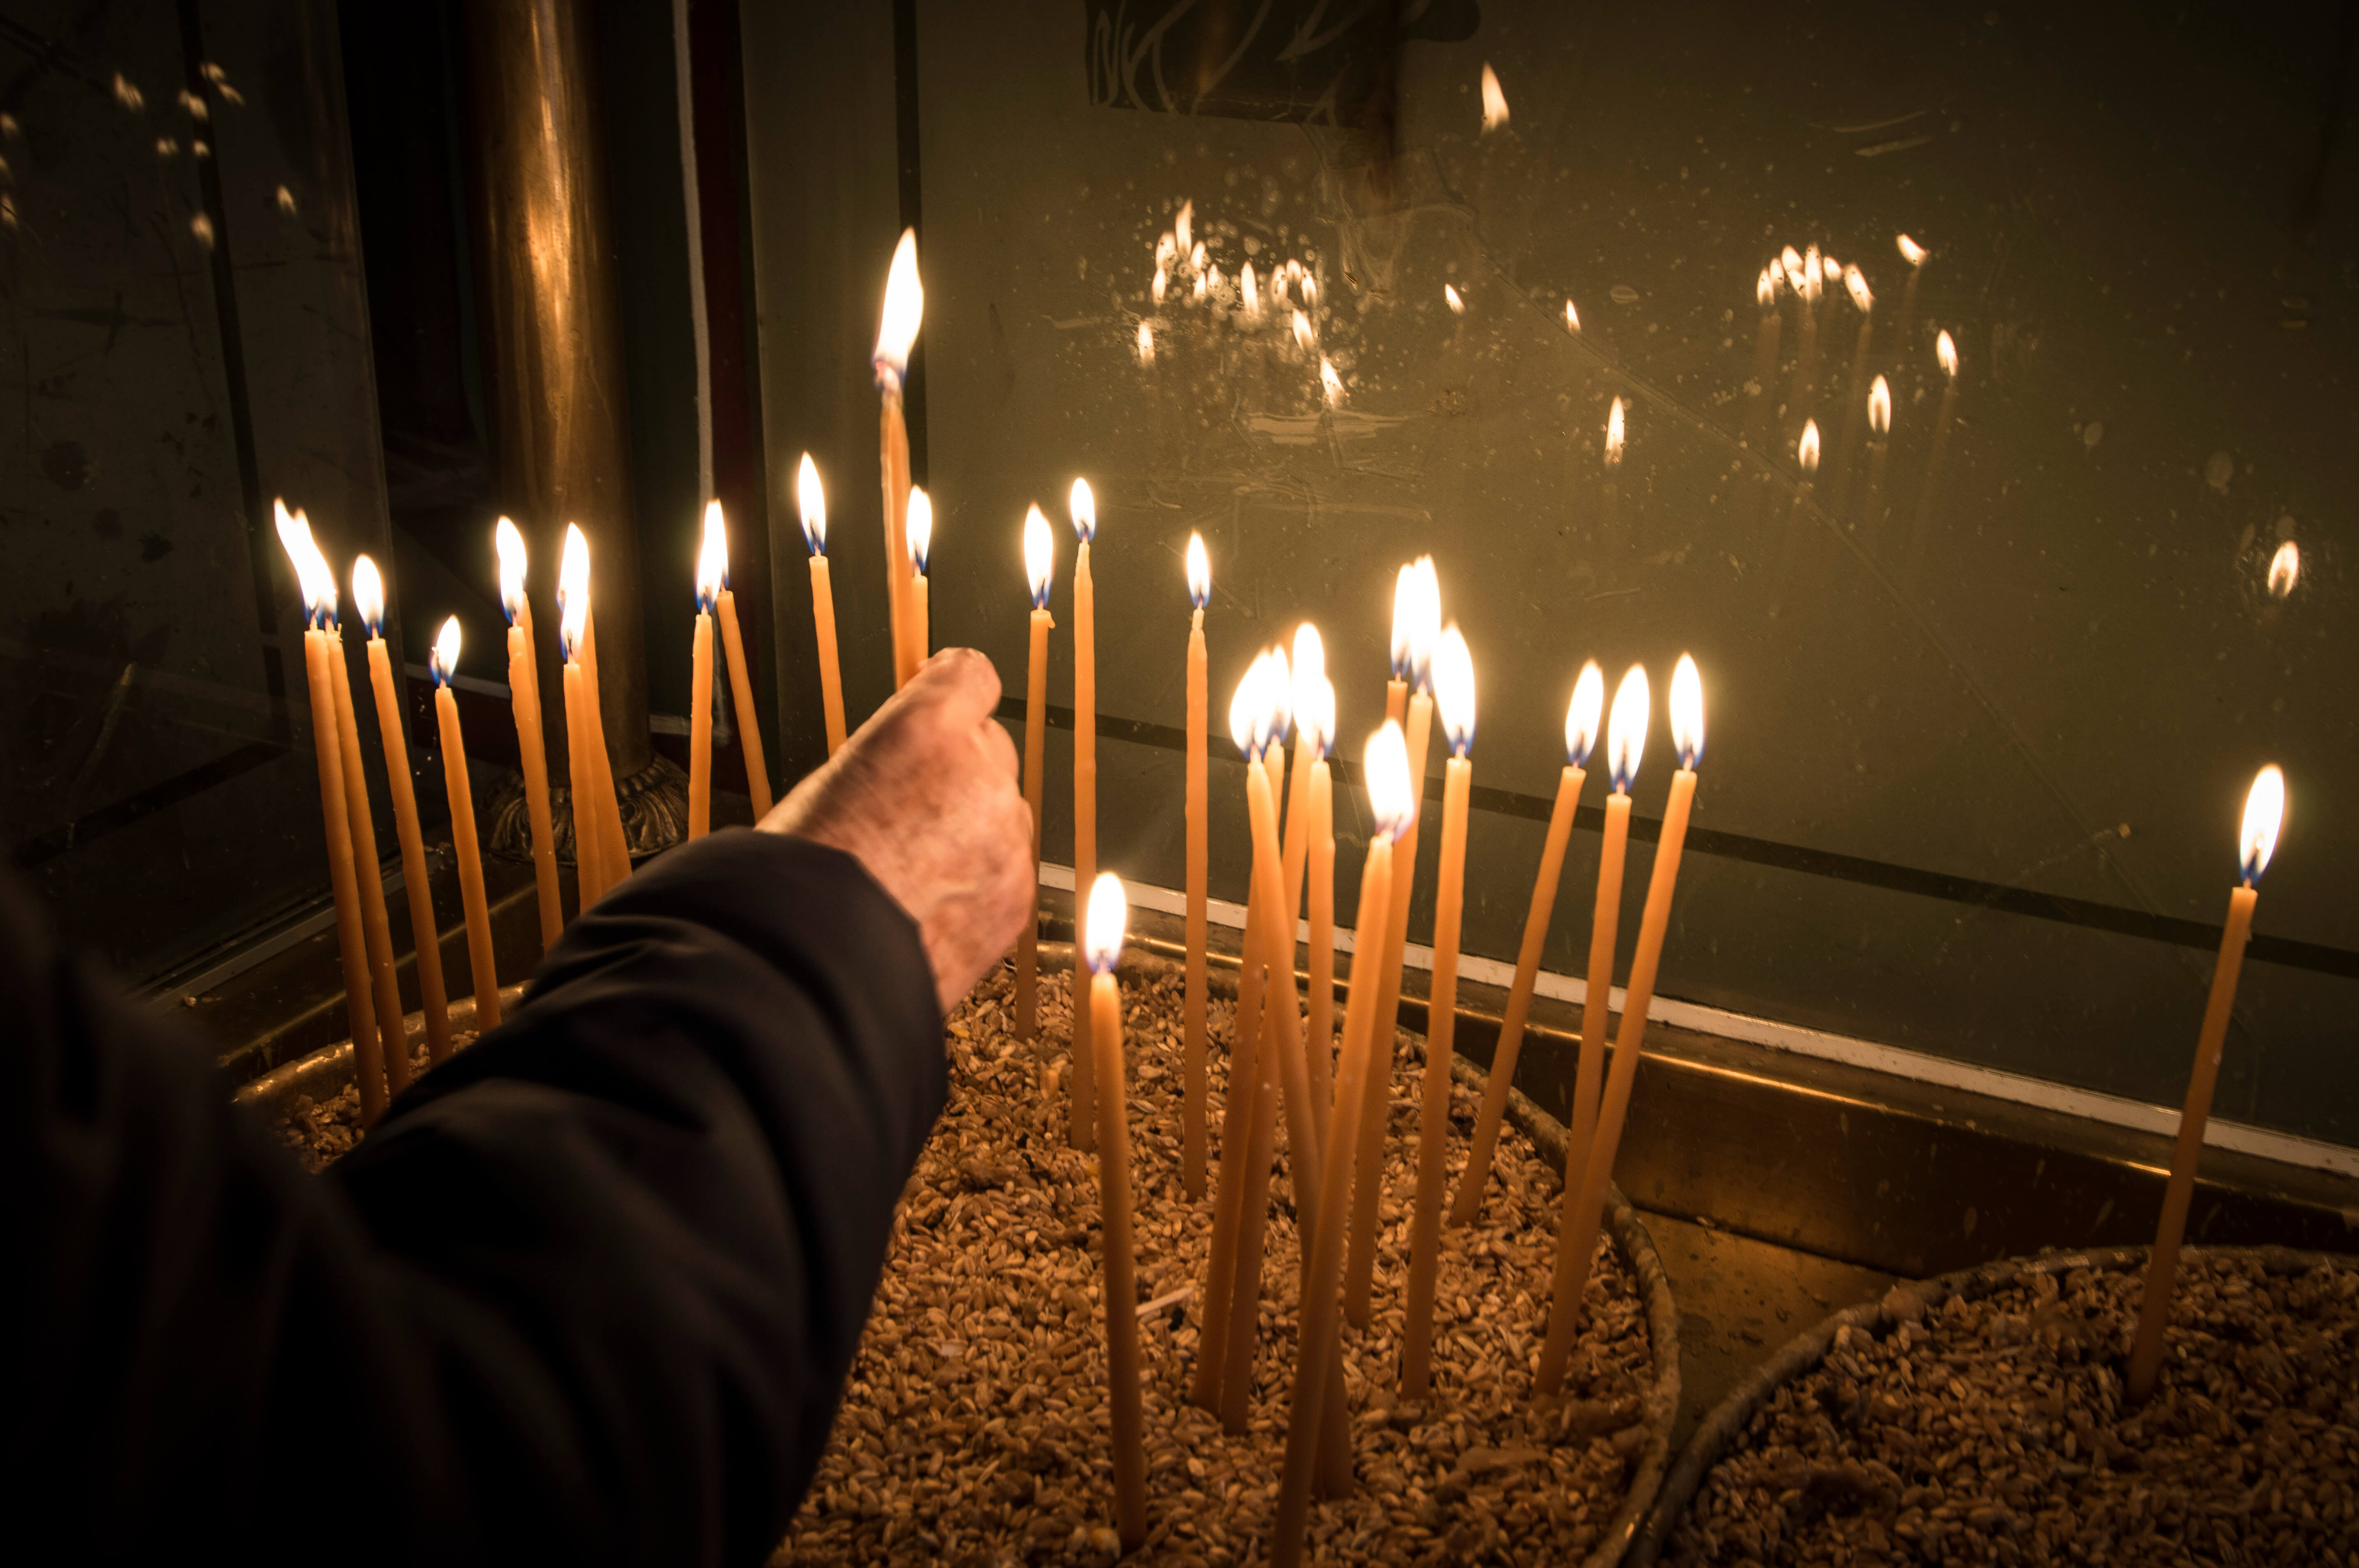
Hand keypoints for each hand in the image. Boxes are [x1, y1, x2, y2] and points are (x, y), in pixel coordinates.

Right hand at [761, 648, 1032, 1015]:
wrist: (813, 968)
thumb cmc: (801, 875)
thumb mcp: (832, 782)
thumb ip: (893, 759)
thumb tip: (911, 762)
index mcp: (926, 729)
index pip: (971, 675)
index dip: (953, 689)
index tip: (944, 697)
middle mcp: (979, 774)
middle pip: (990, 748)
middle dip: (959, 768)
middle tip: (909, 809)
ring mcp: (1006, 838)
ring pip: (1000, 814)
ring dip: (970, 829)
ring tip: (911, 871)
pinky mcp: (1016, 897)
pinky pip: (1004, 872)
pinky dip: (976, 883)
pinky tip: (928, 908)